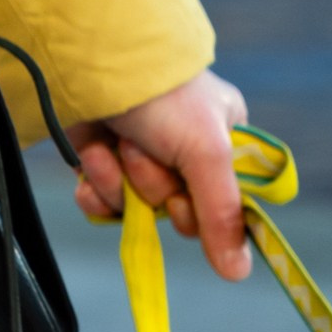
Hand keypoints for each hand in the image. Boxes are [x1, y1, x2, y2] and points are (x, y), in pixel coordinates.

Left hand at [71, 67, 250, 279]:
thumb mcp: (207, 152)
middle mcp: (182, 151)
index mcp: (221, 141)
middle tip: (145, 152)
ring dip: (122, 183)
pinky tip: (93, 158)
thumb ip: (223, 215)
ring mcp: (138, 156)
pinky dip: (95, 186)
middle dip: (155, 187)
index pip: (220, 207)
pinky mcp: (100, 159)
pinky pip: (102, 203)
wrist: (94, 58)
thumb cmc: (164, 96)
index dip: (198, 213)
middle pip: (175, 211)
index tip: (184, 198)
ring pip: (137, 208)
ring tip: (118, 143)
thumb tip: (239, 273)